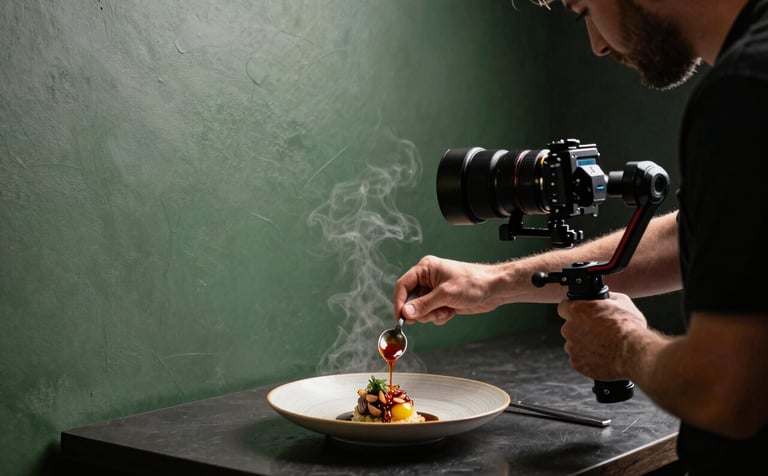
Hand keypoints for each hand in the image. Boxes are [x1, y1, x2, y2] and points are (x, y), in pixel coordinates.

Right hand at [393, 255, 507, 324]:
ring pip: (421, 309)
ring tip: (446, 310)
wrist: (494, 289)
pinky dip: (439, 316)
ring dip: (432, 314)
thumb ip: (424, 304)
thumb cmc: (473, 282)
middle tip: (432, 313)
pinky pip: (432, 313)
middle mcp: (428, 279)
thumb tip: (406, 312)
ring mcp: (435, 290)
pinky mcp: (442, 301)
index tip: (401, 317)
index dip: (399, 302)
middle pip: (411, 300)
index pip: (403, 285)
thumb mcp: (445, 294)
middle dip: (421, 311)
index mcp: (426, 269)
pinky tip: (450, 312)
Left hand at [557, 292, 647, 380]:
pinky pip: (578, 358)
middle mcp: (569, 328)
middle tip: (598, 331)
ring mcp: (571, 347)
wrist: (633, 353)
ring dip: (584, 344)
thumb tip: (603, 298)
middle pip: (569, 326)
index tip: (580, 314)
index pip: (564, 307)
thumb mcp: (621, 302)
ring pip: (573, 343)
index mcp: (577, 310)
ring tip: (603, 345)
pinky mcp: (576, 363)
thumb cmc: (629, 328)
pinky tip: (601, 356)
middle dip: (580, 328)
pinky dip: (587, 358)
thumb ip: (605, 298)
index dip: (573, 310)